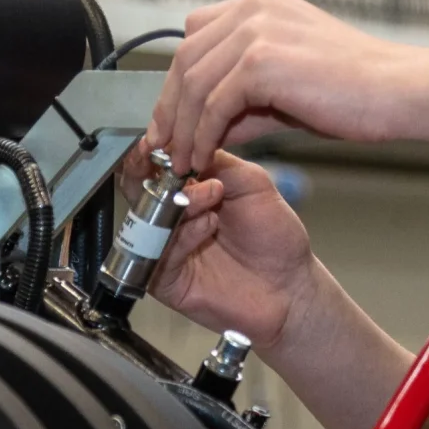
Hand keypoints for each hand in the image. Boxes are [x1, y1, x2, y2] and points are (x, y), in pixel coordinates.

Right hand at [140, 151, 320, 354]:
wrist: (290, 286)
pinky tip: (208, 226)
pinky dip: (183, 235)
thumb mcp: (251, 184)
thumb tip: (185, 146)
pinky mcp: (166, 280)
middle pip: (139, 192)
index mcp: (190, 192)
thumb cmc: (274, 237)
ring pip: (147, 221)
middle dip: (150, 174)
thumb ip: (218, 162)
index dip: (153, 153)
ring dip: (177, 203)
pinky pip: (157, 255)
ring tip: (211, 196)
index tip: (157, 141)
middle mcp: (173, 219)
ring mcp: (167, 250)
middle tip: (169, 165)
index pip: (157, 167)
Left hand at [149, 0, 423, 172]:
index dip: (179, 80)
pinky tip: (203, 157)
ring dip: (181, 128)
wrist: (399, 92)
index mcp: (261, 4)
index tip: (173, 119)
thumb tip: (205, 129)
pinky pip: (212, 102)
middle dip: (170, 107)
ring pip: (193, 82)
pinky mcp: (261, 60)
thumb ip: (244, 99)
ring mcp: (257, 30)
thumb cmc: (357, 92)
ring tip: (180, 161)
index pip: (196, 36)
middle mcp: (254, 8)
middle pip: (186, 58)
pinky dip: (201, 134)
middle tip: (164, 146)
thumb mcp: (288, 87)